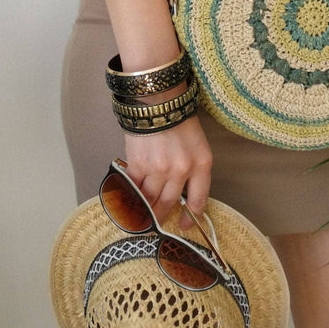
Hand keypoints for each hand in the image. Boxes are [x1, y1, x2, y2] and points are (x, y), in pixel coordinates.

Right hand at [124, 115, 211, 229]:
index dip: (191, 218)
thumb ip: (192, 169)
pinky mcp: (139, 165)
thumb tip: (178, 191)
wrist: (158, 102)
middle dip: (162, 215)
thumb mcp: (197, 145)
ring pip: (150, 198)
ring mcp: (159, 169)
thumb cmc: (179, 120)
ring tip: (140, 216)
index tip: (183, 226)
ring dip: (144, 209)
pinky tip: (127, 200)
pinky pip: (133, 188)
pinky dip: (129, 195)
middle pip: (170, 202)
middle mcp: (181, 171)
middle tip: (156, 221)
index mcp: (201, 165)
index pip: (198, 200)